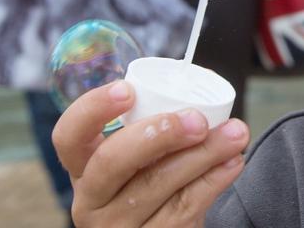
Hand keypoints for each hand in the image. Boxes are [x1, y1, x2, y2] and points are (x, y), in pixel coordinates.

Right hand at [53, 81, 249, 227]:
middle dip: (157, 134)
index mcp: (82, 167)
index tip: (128, 90)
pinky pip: (184, 209)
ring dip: (202, 154)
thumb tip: (195, 98)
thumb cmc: (148, 184)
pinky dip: (213, 181)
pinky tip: (232, 162)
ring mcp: (117, 227)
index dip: (93, 109)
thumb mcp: (133, 163)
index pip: (68, 136)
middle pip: (111, 162)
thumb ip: (147, 131)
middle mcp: (91, 200)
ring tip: (234, 134)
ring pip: (156, 185)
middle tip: (196, 119)